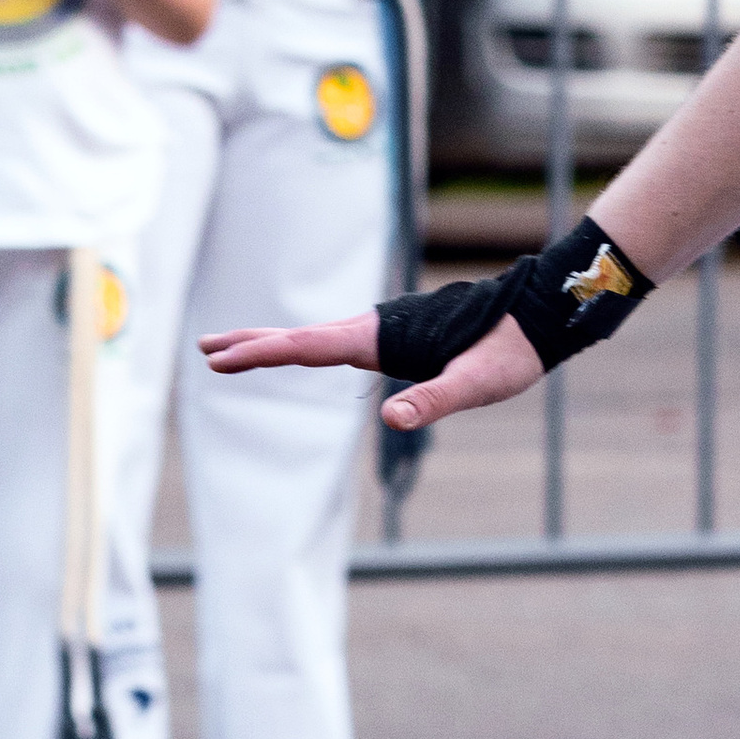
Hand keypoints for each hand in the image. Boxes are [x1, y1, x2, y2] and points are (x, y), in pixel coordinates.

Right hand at [200, 307, 543, 428]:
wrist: (535, 318)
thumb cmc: (507, 351)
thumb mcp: (475, 384)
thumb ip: (434, 401)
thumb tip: (393, 419)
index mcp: (381, 340)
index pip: (308, 347)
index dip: (262, 353)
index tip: (221, 358)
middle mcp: (374, 332)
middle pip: (299, 338)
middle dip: (251, 344)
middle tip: (204, 350)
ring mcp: (381, 335)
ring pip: (313, 338)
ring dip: (271, 344)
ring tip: (232, 351)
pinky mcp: (393, 340)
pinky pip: (335, 344)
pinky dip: (303, 347)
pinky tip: (298, 353)